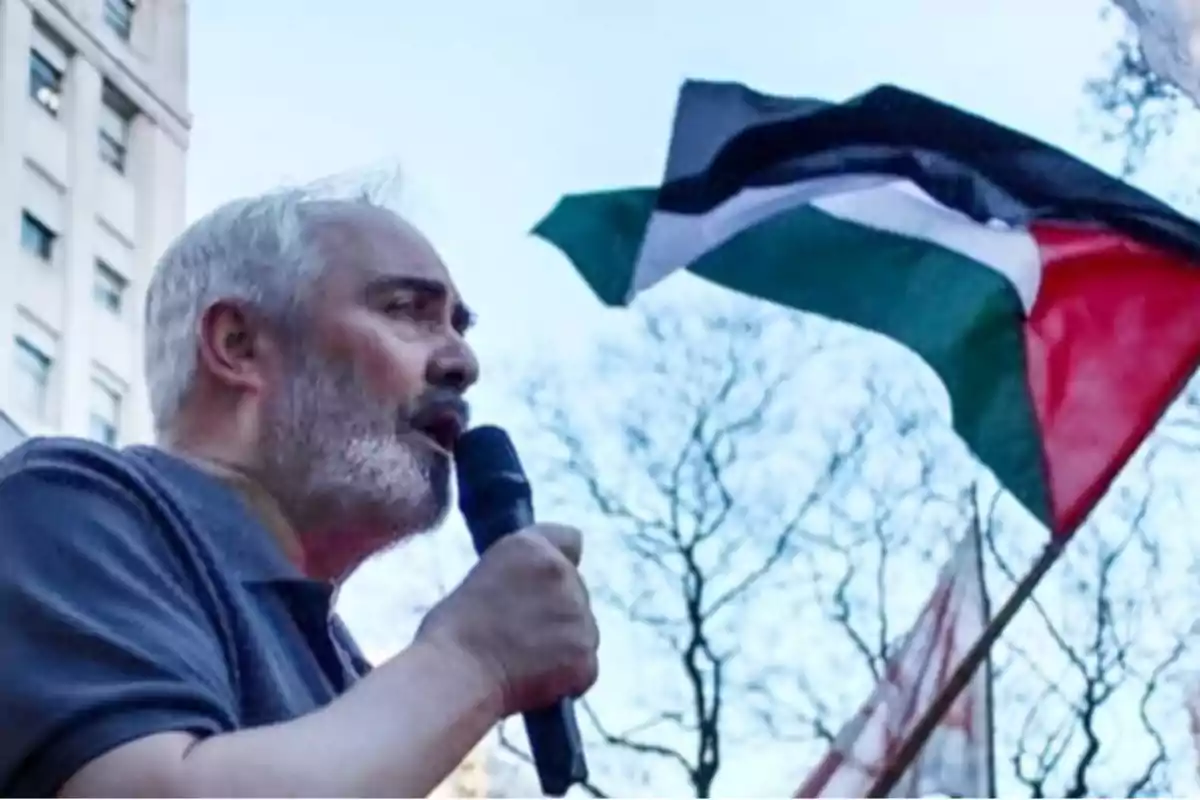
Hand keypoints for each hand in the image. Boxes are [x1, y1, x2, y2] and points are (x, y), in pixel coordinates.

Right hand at [415, 523, 598, 716]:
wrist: (456, 674)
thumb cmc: (453, 632)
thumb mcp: (484, 577)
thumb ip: (521, 575)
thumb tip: (536, 592)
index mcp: (531, 549)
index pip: (569, 539)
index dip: (559, 563)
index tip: (545, 585)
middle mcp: (562, 573)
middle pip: (576, 592)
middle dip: (557, 613)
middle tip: (521, 636)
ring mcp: (579, 614)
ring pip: (582, 631)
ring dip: (563, 646)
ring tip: (523, 663)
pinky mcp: (586, 654)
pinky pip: (584, 666)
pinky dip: (567, 677)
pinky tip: (533, 681)